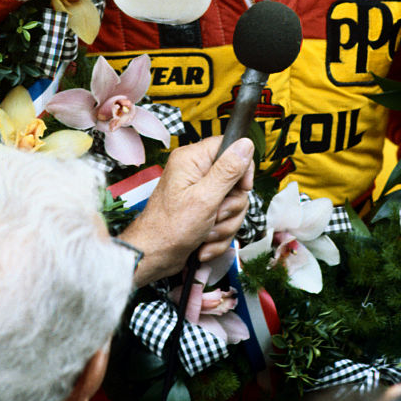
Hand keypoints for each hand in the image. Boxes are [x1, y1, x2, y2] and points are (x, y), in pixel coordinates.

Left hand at [121, 136, 253, 285]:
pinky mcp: (202, 209)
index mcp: (192, 160)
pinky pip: (224, 219)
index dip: (241, 168)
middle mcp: (195, 172)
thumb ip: (227, 170)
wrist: (154, 257)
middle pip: (235, 181)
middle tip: (216, 215)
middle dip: (230, 206)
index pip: (230, 147)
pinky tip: (204, 243)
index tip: (242, 187)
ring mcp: (198, 192)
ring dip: (224, 224)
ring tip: (206, 233)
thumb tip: (245, 143)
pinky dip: (217, 234)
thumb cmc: (169, 228)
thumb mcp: (205, 198)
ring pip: (232, 203)